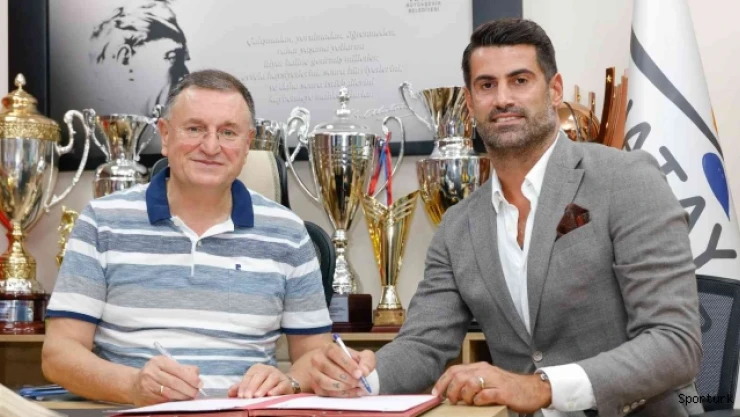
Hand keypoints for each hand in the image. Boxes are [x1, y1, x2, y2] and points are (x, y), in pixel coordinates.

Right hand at [130, 356, 201, 405]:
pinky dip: (175, 401)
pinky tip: (181, 401)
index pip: (178, 370)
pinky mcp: (147, 398)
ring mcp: (147, 387)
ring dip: (183, 397)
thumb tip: (196, 374)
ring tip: (190, 397)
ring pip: (170, 394)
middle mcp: (151, 373)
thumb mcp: (167, 365)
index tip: (199, 383)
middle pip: (174, 383)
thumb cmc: (155, 373)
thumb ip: (183, 368)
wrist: (134, 384)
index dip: (191, 378)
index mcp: (158, 362)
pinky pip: (164, 401)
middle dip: (189, 389)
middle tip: (196, 392)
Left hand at [228, 364, 291, 397]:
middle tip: (247, 397)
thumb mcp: (252, 385)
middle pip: (259, 376)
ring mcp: (278, 374)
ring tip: (257, 396)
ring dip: (263, 388)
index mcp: (257, 368)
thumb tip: (230, 393)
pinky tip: (270, 395)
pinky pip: (281, 385)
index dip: (244, 385)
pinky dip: (276, 390)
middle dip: (252, 387)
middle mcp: (268, 369)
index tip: (240, 395)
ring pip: (270, 379)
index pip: (249, 376)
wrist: (283, 384)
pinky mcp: (286, 382)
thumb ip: (240, 388)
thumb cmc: (264, 385)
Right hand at [309, 342, 374, 396]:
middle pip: (329, 369)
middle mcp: (317, 359)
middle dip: (347, 378)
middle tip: (360, 383)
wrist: (337, 366)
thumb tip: (364, 372)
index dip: (348, 364)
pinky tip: (352, 392)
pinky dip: (341, 394)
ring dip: (343, 387)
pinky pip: (326, 393)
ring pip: (326, 382)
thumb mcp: (361, 356)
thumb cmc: (349, 360)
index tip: (359, 374)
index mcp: (328, 348)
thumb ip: (366, 361)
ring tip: (356, 387)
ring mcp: (314, 374)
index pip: (335, 353)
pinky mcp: (315, 386)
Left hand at [432, 362, 550, 413]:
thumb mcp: (487, 380)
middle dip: (451, 391)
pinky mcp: (503, 391)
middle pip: (459, 376)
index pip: (454, 370)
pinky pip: (485, 395)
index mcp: (479, 367)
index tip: (435, 393)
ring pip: (470, 383)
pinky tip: (480, 403)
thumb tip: (451, 391)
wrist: (533, 389)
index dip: (442, 382)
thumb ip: (471, 382)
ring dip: (464, 395)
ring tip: (468, 402)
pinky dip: (479, 400)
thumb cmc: (508, 387)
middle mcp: (485, 371)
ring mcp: (494, 380)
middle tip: (452, 401)